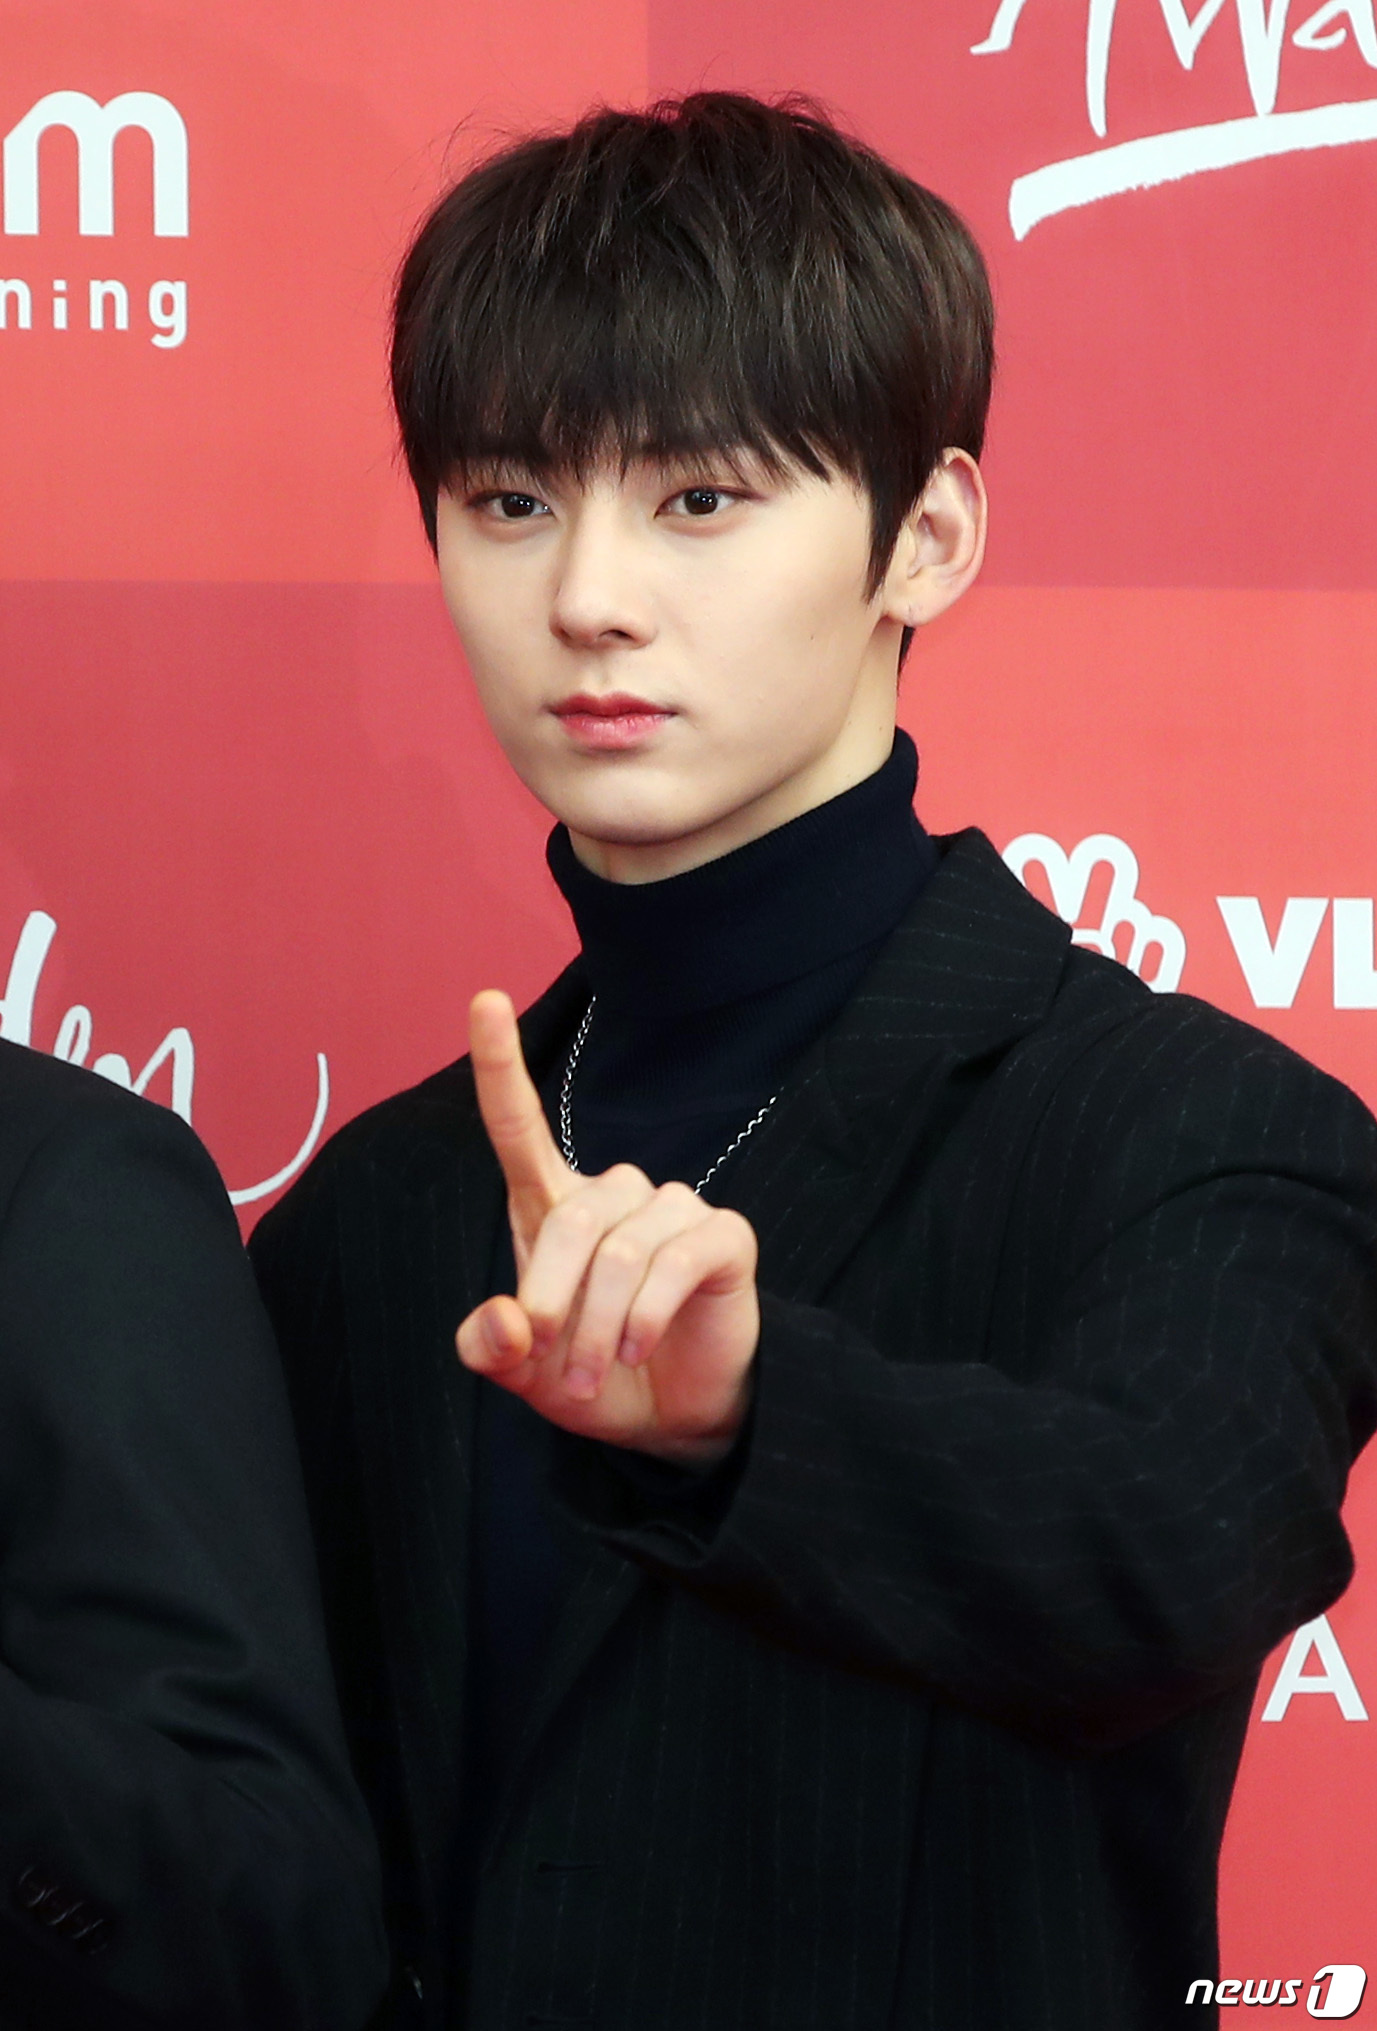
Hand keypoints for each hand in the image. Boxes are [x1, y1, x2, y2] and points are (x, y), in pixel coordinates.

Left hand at [455, 991, 759, 1464]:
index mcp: (554, 1208)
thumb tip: (502, 1320)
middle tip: (548, 1369)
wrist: (677, 1417)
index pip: (520, 1126)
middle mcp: (614, 1193)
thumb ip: (495, 1349)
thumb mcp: (527, 1375)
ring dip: (596, 1325)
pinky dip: (646, 1315)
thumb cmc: (596, 1377)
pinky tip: (637, 1348)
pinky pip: (675, 1261)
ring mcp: (673, 1209)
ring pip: (619, 1249)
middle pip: (566, 1218)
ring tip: (589, 1377)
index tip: (483, 1000)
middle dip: (548, 1300)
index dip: (501, 1064)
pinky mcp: (723, 1236)